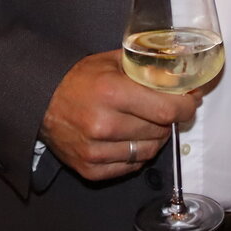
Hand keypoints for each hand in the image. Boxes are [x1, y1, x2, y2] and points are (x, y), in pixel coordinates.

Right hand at [40, 50, 199, 179]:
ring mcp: (96, 150)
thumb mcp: (112, 61)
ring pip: (149, 151)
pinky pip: (131, 166)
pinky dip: (137, 154)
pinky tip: (130, 139)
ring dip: (155, 137)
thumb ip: (147, 66)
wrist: (40, 101)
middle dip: (170, 119)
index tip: (190, 101)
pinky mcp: (90, 169)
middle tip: (166, 108)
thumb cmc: (80, 78)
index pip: (168, 109)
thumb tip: (184, 73)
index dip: (186, 106)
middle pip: (161, 130)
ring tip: (147, 123)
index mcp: (112, 92)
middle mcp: (104, 124)